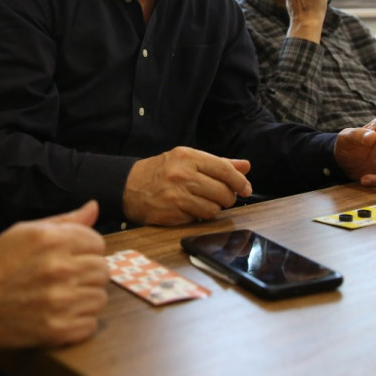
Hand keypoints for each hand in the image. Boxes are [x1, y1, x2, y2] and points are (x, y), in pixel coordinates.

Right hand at [0, 201, 108, 371]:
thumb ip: (63, 221)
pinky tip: (58, 316)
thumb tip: (94, 207)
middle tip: (65, 279)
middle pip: (102, 269)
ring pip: (100, 297)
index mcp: (50, 240)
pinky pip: (91, 324)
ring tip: (60, 297)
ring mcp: (60, 302)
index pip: (97, 242)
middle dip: (87, 273)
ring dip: (84, 298)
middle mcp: (59, 268)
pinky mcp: (59, 330)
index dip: (85, 250)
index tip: (69, 257)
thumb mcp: (21, 234)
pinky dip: (79, 323)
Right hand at [123, 146, 251, 225]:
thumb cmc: (161, 172)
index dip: (240, 181)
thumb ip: (217, 163)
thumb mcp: (187, 159)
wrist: (129, 186)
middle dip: (228, 198)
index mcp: (188, 157)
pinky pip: (199, 218)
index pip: (224, 170)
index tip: (246, 188)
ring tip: (203, 201)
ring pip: (214, 209)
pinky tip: (189, 208)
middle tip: (222, 197)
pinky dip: (198, 215)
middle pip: (223, 192)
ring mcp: (177, 195)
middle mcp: (182, 175)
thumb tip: (245, 166)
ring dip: (213, 208)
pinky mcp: (172, 213)